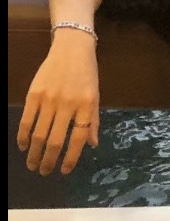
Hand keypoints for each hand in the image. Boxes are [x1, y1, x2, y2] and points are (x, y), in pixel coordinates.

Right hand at [16, 30, 99, 175]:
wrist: (72, 48)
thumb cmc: (86, 73)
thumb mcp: (96, 95)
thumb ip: (93, 120)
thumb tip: (92, 144)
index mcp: (87, 105)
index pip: (78, 138)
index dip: (71, 158)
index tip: (64, 171)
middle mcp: (68, 103)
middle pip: (55, 140)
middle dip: (48, 160)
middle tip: (44, 172)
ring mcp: (49, 98)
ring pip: (39, 134)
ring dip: (34, 153)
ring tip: (32, 164)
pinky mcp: (34, 94)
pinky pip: (27, 120)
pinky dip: (23, 136)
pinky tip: (23, 146)